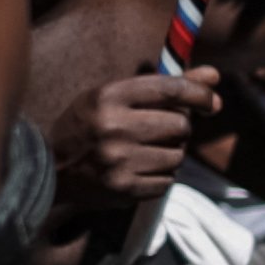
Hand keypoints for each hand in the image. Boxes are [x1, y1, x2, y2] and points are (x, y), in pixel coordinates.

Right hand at [72, 60, 212, 203]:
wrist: (50, 170)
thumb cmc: (88, 127)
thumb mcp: (114, 97)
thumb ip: (165, 86)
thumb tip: (214, 77)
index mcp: (109, 97)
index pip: (170, 89)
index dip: (199, 94)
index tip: (213, 102)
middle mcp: (113, 126)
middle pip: (181, 125)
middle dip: (178, 129)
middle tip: (159, 132)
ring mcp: (118, 159)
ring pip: (178, 155)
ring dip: (170, 154)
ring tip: (144, 153)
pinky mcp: (123, 187)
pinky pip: (167, 181)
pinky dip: (160, 177)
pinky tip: (138, 170)